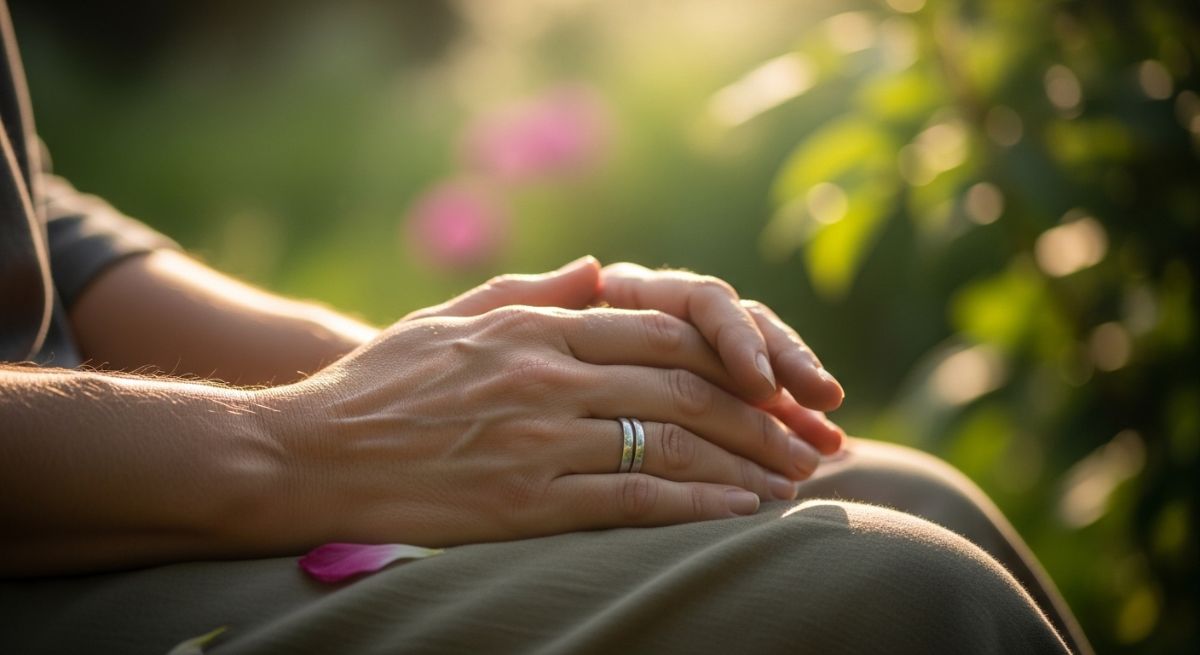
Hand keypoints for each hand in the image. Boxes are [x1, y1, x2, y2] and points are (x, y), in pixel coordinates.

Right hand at [261, 305, 821, 546]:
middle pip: (683, 387)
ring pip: (668, 443)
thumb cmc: (381, 382)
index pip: (663, 331)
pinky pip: (629, 500)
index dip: (733, 356)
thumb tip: (601, 270)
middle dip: (760, 413)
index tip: (777, 380)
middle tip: (809, 436)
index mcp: (535, 325)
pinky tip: (740, 510)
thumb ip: (533, 289)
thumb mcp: (452, 313)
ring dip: (744, 460)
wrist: (310, 452)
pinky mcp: (525, 502)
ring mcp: (537, 439)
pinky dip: (694, 505)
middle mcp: (546, 375)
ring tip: (792, 477)